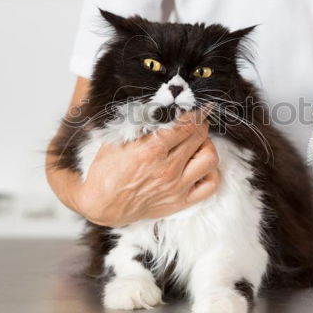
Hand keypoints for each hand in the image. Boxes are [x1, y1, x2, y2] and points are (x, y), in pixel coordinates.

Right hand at [75, 109, 219, 226]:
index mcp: (150, 150)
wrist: (101, 206)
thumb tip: (161, 107)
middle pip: (199, 136)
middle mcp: (167, 169)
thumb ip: (139, 123)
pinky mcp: (180, 202)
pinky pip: (211, 185)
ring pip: (210, 158)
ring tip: (196, 143)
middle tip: (194, 121)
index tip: (200, 106)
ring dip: (207, 145)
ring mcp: (176, 187)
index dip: (196, 112)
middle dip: (199, 123)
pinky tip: (199, 165)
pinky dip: (210, 171)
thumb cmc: (106, 171)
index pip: (185, 124)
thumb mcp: (116, 140)